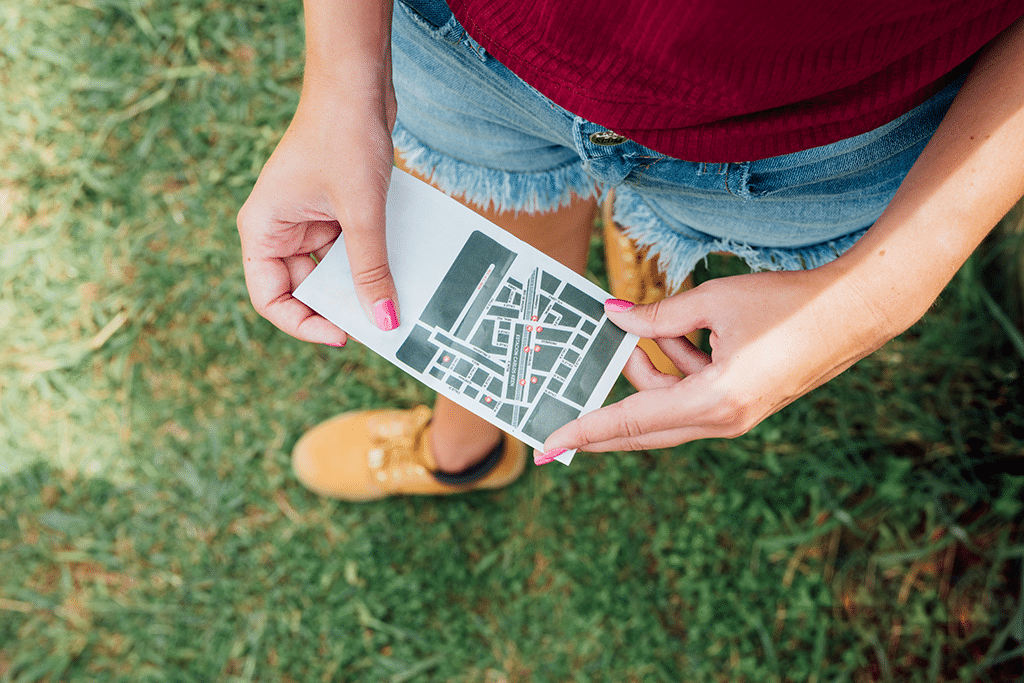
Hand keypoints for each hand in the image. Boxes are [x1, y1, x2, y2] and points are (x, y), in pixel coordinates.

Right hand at [236, 68, 398, 345]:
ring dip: (359, 284)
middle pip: (303, 289)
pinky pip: (350, 249)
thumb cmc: (343, 137)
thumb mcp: (361, 212)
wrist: (357, 83)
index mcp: (263, 230)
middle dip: (338, 307)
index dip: (303, 324)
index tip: (343, 334)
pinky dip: (371, 260)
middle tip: (376, 321)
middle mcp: (281, 229)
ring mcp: (308, 220)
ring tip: (391, 297)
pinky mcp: (335, 210)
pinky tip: (398, 269)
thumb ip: (370, 269)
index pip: (271, 298)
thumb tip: (383, 320)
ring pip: (331, 271)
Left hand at [542, 266, 895, 452]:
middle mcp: (722, 420)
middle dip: (602, 412)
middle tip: (563, 407)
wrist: (855, 312)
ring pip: (665, 406)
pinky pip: (690, 395)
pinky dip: (675, 366)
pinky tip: (679, 329)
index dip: (583, 432)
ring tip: (647, 325)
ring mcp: (734, 417)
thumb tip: (613, 314)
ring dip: (648, 369)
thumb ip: (657, 314)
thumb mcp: (713, 301)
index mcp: (713, 401)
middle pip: (641, 427)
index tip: (546, 447)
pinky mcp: (741, 404)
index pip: (629, 421)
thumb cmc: (788, 304)